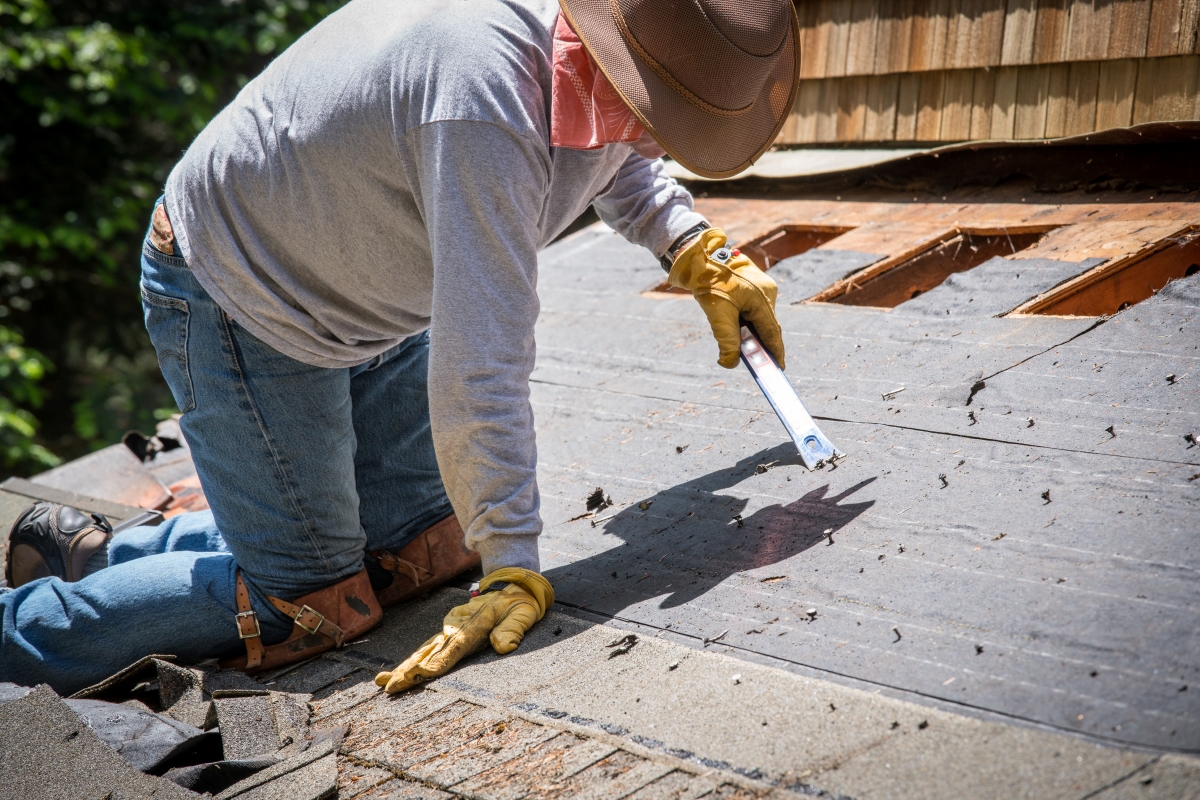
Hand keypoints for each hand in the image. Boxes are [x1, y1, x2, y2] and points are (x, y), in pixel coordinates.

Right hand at [375, 567, 552, 693]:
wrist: (510, 585)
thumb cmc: (518, 603)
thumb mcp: (523, 613)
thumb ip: (513, 629)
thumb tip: (503, 646)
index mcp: (474, 622)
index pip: (454, 646)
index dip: (437, 661)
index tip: (421, 673)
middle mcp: (456, 625)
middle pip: (431, 651)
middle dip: (410, 669)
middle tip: (390, 685)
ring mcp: (450, 628)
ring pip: (424, 650)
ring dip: (405, 666)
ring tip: (383, 681)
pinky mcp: (448, 632)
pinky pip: (428, 648)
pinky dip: (412, 660)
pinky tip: (397, 672)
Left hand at [668, 228, 784, 368]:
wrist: (700, 255)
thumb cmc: (709, 281)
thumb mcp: (717, 314)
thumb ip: (727, 340)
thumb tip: (730, 363)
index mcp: (762, 298)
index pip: (772, 332)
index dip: (775, 352)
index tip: (778, 368)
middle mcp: (768, 291)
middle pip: (766, 325)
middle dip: (760, 343)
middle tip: (757, 362)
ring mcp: (763, 286)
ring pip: (760, 317)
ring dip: (751, 330)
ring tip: (741, 342)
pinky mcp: (755, 284)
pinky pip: (754, 308)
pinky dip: (746, 320)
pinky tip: (735, 324)